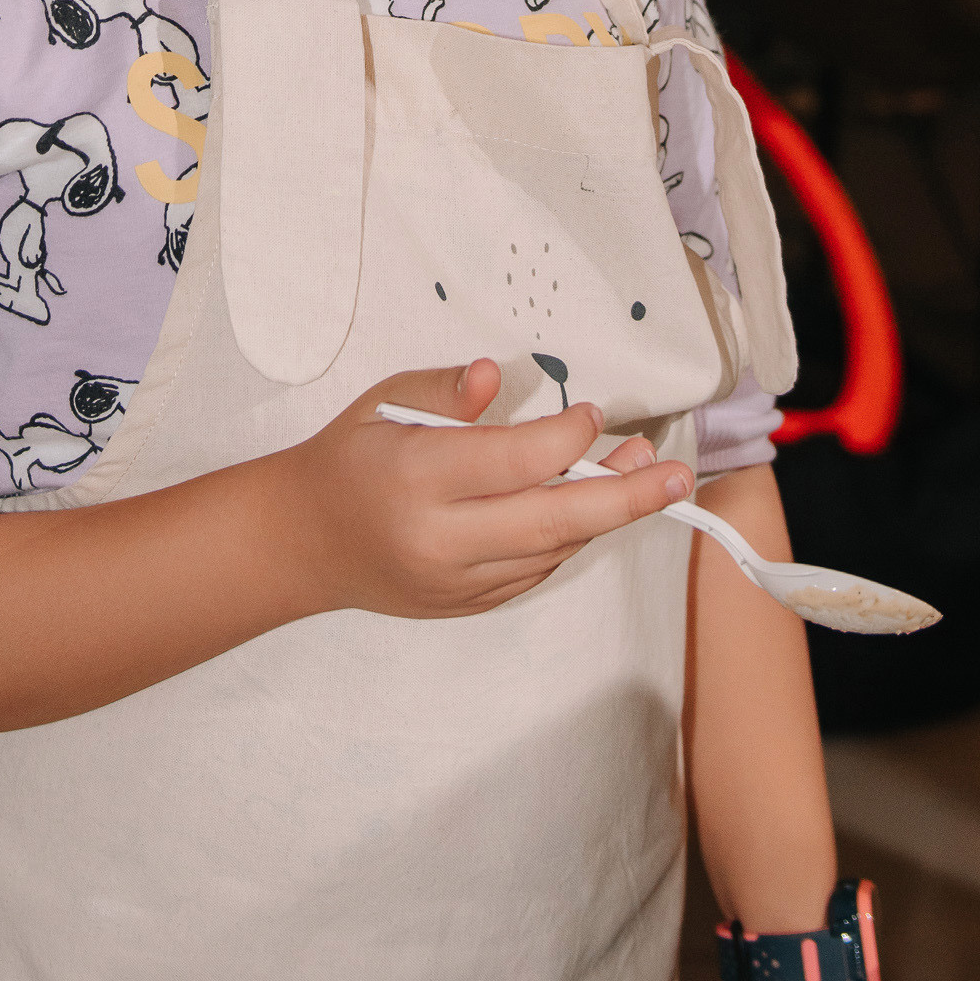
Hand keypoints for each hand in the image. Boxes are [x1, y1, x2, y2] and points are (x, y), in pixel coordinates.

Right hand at [265, 358, 693, 622]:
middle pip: (550, 521)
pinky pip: (534, 572)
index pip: (514, 461)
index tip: (592, 413)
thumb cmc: (348, 461)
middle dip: (624, 497)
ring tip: (646, 479)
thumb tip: (494, 374)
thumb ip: (445, 393)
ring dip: (603, 515)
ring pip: (551, 551)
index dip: (566, 437)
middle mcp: (439, 538)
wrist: (303, 542)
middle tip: (676, 475)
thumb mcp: (384, 404)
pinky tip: (589, 507)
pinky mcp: (465, 605)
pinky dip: (568, 539)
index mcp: (417, 479)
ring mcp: (454, 581)